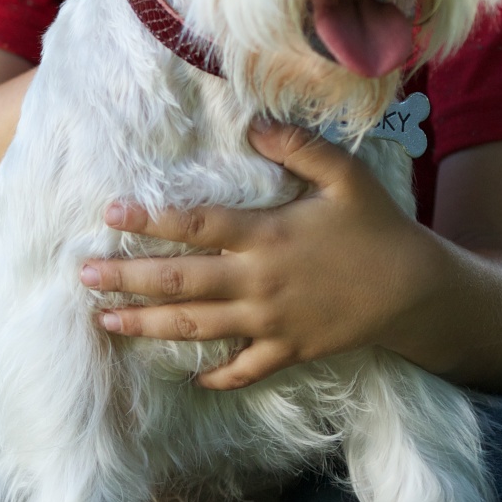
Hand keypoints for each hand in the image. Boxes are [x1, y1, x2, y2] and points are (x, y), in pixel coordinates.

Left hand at [77, 119, 440, 389]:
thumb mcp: (344, 176)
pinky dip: (215, 376)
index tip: (111, 214)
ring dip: (147, 325)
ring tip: (106, 322)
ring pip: (196, 328)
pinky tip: (187, 378)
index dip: (150, 219)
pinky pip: (243, 370)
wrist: (417, 291)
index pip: (196, 226)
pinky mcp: (288, 352)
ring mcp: (271, 323)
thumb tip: (252, 124)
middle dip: (128, 279)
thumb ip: (297, 147)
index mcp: (267, 236)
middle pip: (180, 282)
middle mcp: (259, 283)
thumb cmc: (377, 227)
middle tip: (84, 276)